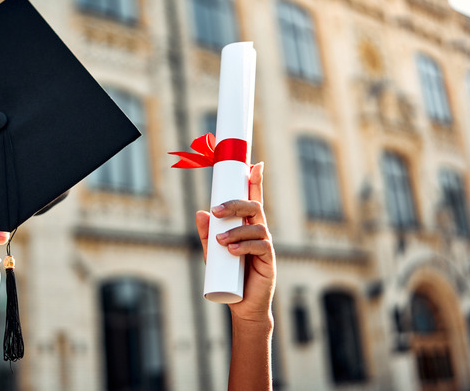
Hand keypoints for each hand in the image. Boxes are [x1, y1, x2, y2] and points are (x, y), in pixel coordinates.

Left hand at [195, 162, 274, 325]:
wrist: (242, 305)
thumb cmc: (229, 276)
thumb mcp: (212, 254)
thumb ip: (206, 234)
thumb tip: (200, 212)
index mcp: (247, 226)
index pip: (253, 200)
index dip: (256, 182)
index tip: (255, 164)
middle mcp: (259, 232)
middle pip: (254, 208)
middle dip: (236, 204)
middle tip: (217, 210)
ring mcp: (266, 245)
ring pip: (256, 227)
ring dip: (236, 232)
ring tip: (220, 242)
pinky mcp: (270, 261)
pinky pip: (261, 246)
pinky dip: (244, 246)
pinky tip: (232, 251)